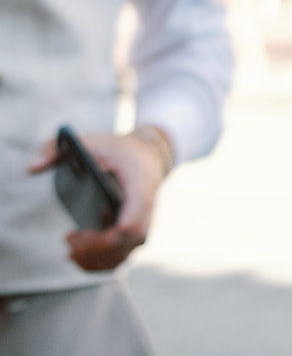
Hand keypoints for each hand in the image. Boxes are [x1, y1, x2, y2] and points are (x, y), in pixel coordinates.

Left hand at [28, 129, 168, 270]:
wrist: (148, 155)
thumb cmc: (114, 149)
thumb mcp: (88, 140)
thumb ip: (55, 148)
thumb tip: (31, 168)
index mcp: (140, 178)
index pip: (142, 202)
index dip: (128, 220)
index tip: (105, 231)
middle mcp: (148, 204)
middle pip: (133, 236)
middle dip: (99, 244)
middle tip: (70, 239)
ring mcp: (144, 222)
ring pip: (127, 251)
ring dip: (96, 257)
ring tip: (70, 247)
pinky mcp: (135, 235)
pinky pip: (121, 257)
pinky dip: (99, 263)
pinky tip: (78, 255)